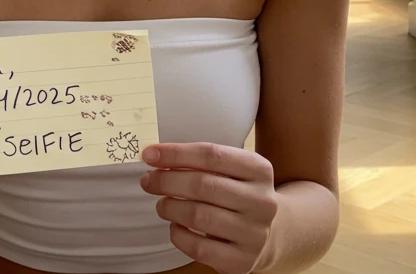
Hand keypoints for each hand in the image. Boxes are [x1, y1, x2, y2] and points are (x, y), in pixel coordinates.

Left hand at [140, 142, 278, 273]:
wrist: (267, 233)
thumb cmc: (237, 194)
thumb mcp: (231, 171)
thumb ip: (199, 162)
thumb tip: (155, 157)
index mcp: (259, 169)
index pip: (212, 154)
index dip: (176, 153)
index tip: (150, 155)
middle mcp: (262, 201)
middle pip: (203, 185)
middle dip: (167, 181)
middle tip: (148, 181)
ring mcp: (254, 233)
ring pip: (199, 216)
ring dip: (170, 208)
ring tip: (162, 204)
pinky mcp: (242, 260)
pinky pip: (199, 248)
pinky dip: (178, 235)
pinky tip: (175, 226)